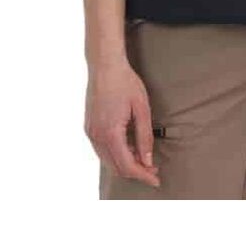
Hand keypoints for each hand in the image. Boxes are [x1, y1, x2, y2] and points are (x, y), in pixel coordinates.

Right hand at [85, 57, 160, 188]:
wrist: (105, 65)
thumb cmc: (125, 83)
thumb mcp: (141, 108)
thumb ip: (144, 137)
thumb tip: (148, 160)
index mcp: (110, 133)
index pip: (127, 165)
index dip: (143, 175)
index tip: (156, 179)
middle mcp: (97, 136)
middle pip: (116, 167)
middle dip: (136, 172)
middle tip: (153, 169)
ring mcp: (90, 132)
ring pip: (108, 161)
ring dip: (126, 164)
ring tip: (144, 159)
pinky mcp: (89, 127)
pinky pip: (102, 150)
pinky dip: (116, 155)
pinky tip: (129, 148)